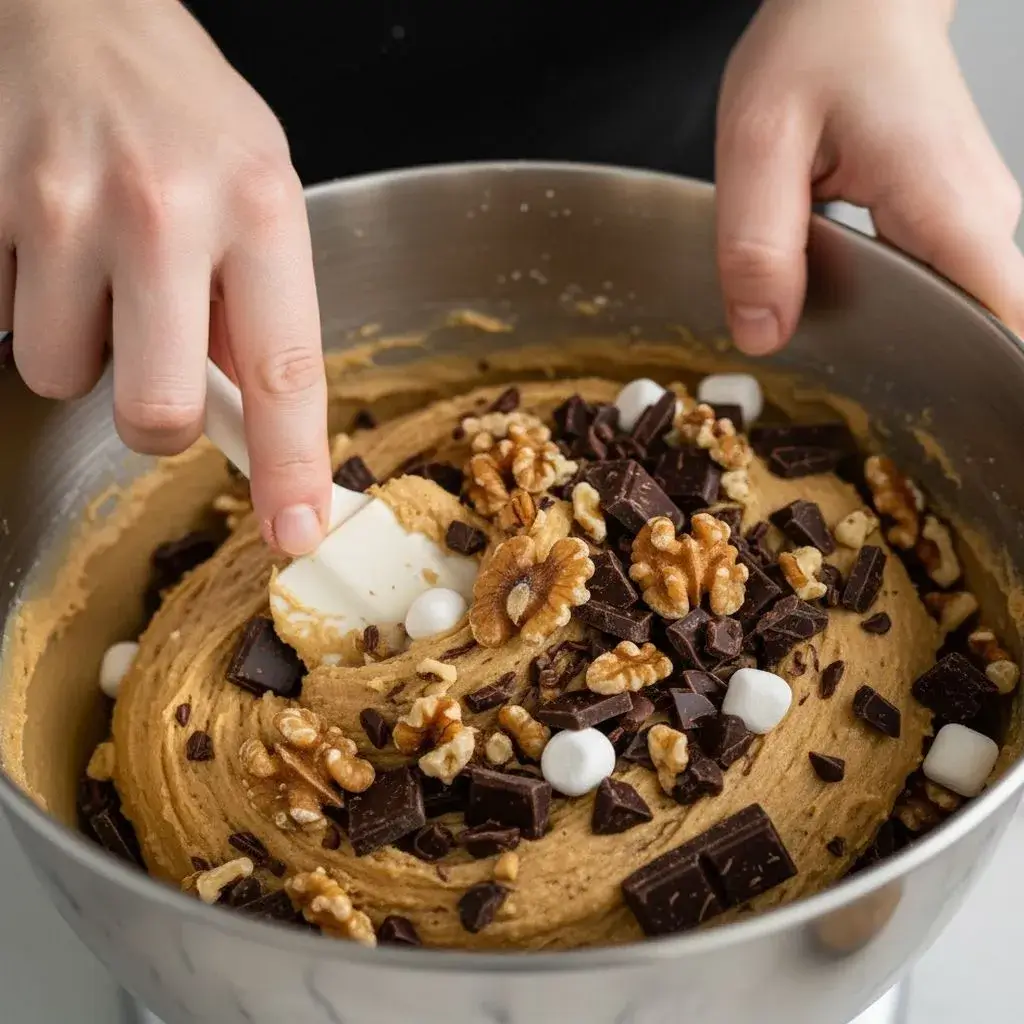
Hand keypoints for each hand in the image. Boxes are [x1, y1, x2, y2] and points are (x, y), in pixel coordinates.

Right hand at [0, 0, 331, 555]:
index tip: (295, 531)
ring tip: (97, 265)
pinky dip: (27, 299)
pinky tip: (49, 239)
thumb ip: (260, 310)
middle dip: (155, 418)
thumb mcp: (259, 192)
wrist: (72, 7)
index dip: (291, 469)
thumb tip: (254, 428)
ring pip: (58, 374)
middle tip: (155, 360)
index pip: (286, 374)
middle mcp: (162, 209)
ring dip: (80, 344)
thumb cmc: (180, 112)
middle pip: (156, 414)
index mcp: (258, 207)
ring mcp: (59, 207)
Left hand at [716, 0, 1023, 353]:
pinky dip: (883, 303)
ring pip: (942, 311)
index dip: (978, 387)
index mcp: (945, 207)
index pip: (1002, 324)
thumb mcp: (760, 141)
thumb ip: (758, 245)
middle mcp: (980, 219)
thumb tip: (764, 335)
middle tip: (825, 376)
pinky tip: (835, 294)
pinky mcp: (951, 219)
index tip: (930, 421)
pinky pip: (930, 285)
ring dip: (884, 333)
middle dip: (898, 367)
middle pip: (962, 332)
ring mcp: (972, 220)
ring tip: (823, 324)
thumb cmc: (818, 44)